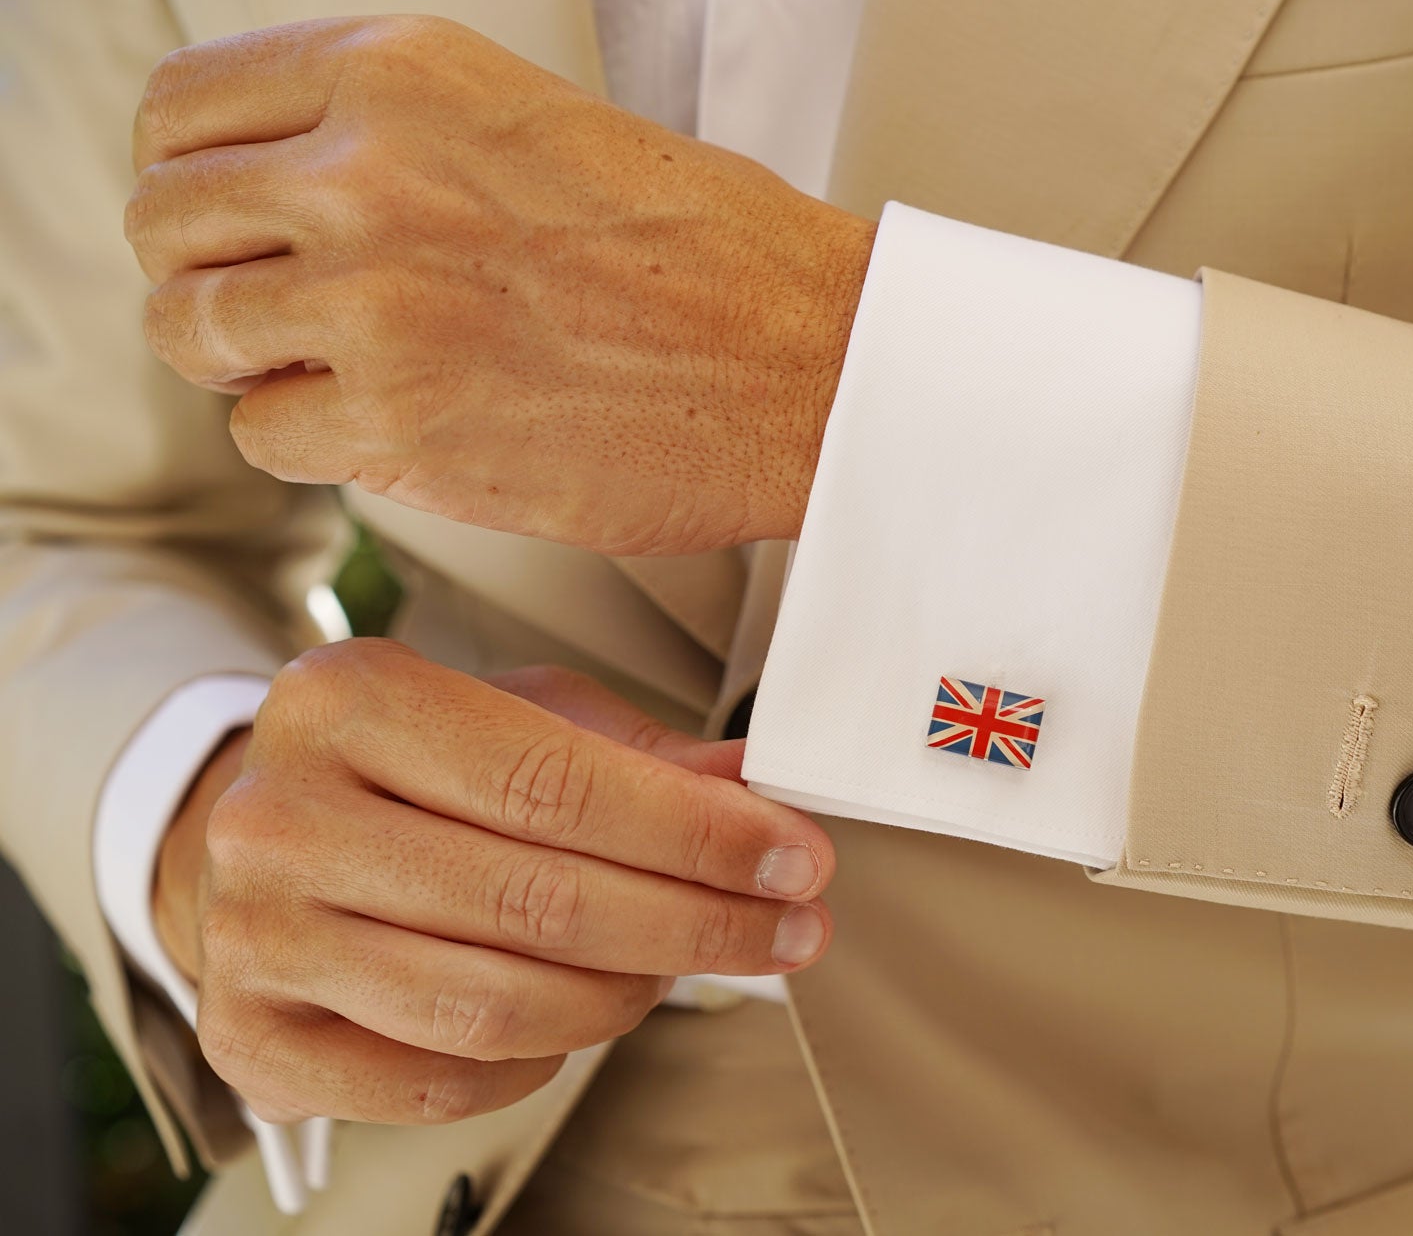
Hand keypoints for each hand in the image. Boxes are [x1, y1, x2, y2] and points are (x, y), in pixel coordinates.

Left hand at [125, 16, 875, 556]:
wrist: (808, 360)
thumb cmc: (713, 252)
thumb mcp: (534, 119)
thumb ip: (393, 135)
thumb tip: (283, 187)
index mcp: (400, 70)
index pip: (183, 107)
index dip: (194, 172)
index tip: (226, 214)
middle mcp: (365, 172)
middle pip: (165, 222)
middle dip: (211, 272)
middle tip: (277, 305)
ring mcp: (372, 302)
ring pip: (194, 335)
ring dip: (252, 362)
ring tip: (339, 370)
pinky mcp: (398, 422)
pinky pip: (263, 437)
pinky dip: (314, 441)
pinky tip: (394, 424)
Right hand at [151, 641, 833, 1125]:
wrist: (273, 836)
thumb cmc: (409, 767)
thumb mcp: (519, 714)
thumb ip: (637, 755)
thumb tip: (755, 792)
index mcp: (348, 697)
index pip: (554, 782)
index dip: (696, 833)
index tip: (794, 858)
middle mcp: (279, 814)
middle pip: (536, 901)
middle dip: (695, 924)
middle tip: (786, 929)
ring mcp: (254, 934)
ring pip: (493, 1005)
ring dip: (625, 996)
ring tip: (678, 968)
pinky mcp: (251, 1040)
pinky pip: (440, 1083)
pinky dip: (537, 1062)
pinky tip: (576, 1015)